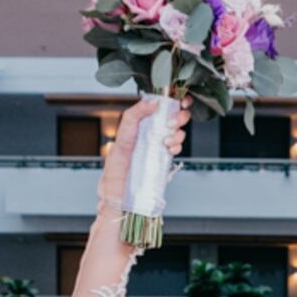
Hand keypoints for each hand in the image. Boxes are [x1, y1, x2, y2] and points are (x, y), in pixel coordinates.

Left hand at [96, 97, 190, 217]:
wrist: (123, 197)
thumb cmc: (116, 168)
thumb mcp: (123, 136)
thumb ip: (135, 115)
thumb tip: (154, 102)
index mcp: (138, 123)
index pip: (156, 105)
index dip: (171, 99)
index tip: (179, 99)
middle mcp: (149, 132)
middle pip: (172, 116)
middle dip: (178, 117)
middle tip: (172, 123)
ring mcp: (157, 145)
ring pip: (178, 131)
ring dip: (178, 133)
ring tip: (167, 141)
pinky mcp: (164, 158)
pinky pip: (177, 146)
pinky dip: (177, 145)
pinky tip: (169, 149)